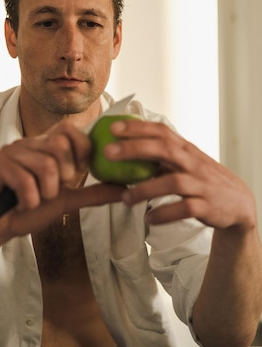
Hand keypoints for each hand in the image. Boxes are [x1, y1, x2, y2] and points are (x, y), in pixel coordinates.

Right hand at [0, 120, 125, 241]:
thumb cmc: (28, 211)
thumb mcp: (66, 202)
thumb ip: (93, 193)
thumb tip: (124, 189)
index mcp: (44, 146)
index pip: (69, 129)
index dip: (79, 150)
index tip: (73, 176)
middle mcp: (27, 143)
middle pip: (59, 146)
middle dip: (61, 179)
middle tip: (48, 192)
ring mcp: (10, 150)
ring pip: (45, 166)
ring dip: (44, 194)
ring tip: (32, 201)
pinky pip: (25, 181)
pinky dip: (28, 201)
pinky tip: (19, 205)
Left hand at [105, 118, 256, 230]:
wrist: (237, 203)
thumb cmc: (200, 179)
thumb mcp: (183, 162)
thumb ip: (158, 156)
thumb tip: (120, 150)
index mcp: (184, 149)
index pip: (161, 131)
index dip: (137, 127)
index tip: (113, 127)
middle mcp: (192, 163)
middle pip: (164, 149)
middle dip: (135, 149)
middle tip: (108, 152)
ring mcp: (200, 184)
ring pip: (173, 182)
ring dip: (146, 189)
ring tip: (125, 199)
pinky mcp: (206, 206)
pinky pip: (184, 209)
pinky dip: (166, 213)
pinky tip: (150, 218)